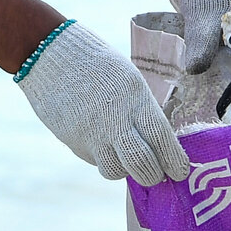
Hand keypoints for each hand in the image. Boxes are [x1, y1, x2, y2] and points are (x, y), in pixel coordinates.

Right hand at [15, 21, 191, 184]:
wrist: (50, 54)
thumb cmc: (97, 63)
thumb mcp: (130, 80)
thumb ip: (142, 111)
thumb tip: (157, 141)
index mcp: (135, 99)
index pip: (161, 139)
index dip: (174, 161)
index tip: (180, 171)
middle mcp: (115, 120)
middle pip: (142, 164)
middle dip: (153, 176)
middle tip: (158, 175)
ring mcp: (91, 135)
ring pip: (115, 171)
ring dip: (125, 170)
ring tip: (127, 158)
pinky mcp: (73, 142)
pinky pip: (95, 160)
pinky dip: (104, 158)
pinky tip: (104, 143)